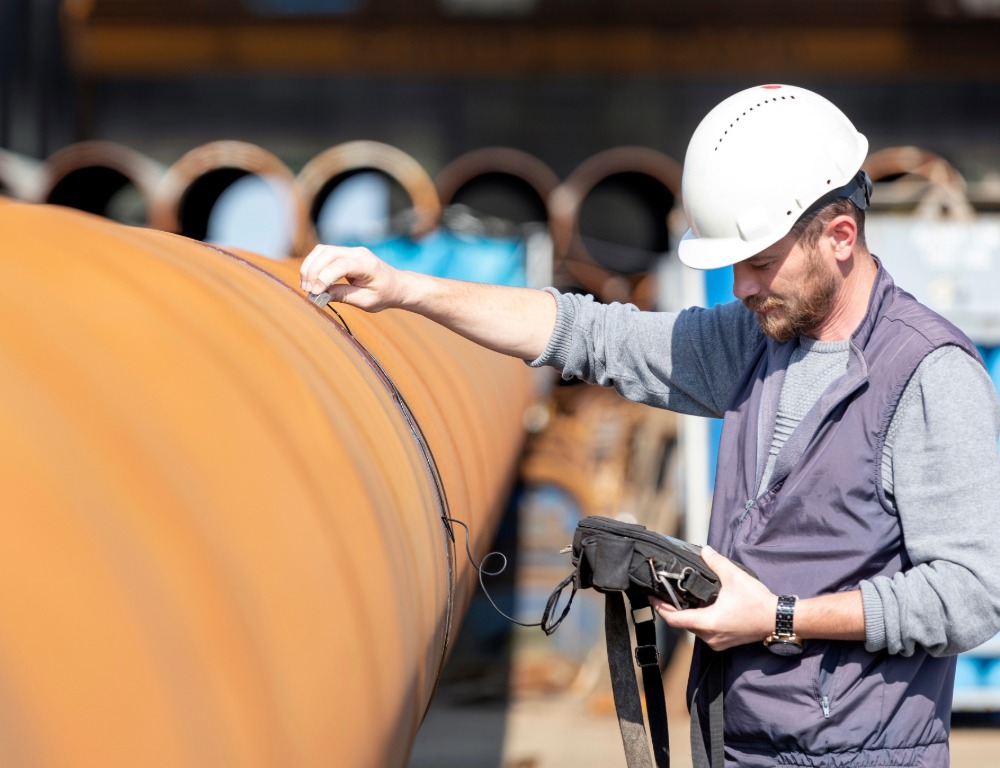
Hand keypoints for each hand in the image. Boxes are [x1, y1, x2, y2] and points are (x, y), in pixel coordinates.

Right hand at [299, 244, 405, 311]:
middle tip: (308, 290)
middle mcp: (358, 253)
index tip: (315, 292)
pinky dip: (314, 265)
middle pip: (327, 253)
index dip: (324, 277)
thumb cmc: (384, 295)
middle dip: (313, 271)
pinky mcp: (344, 253)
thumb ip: (344, 296)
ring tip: (307, 286)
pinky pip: (324, 254)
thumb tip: (321, 294)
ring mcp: (351, 251)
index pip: (341, 264)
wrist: (396, 285)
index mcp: (368, 265)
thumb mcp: (366, 301)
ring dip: (310, 267)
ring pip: (322, 251)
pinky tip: (311, 280)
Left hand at [651, 546, 776, 650]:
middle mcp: (710, 636)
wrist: (778, 620)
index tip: (651, 596)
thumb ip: (716, 563)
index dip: (660, 608)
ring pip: (692, 629)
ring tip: (678, 598)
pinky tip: (698, 607)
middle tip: (663, 593)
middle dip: (670, 609)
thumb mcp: (735, 577)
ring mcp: (717, 642)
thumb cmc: (757, 602)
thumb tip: (704, 550)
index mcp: (708, 623)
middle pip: (681, 624)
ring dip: (684, 615)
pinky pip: (703, 633)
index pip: (674, 619)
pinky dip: (697, 620)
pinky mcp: (724, 642)